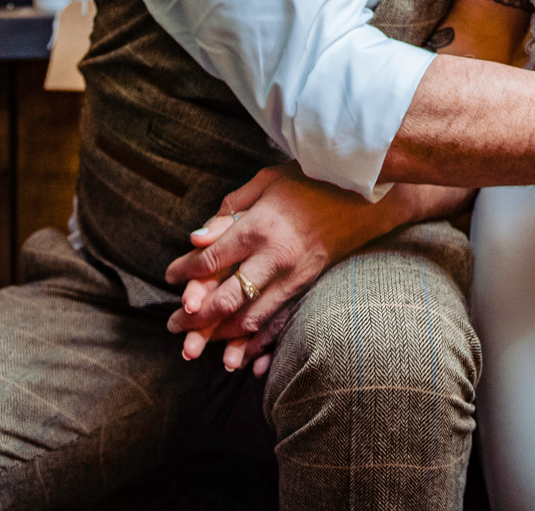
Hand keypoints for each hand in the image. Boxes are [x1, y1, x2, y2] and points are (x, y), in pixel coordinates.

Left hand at [164, 164, 405, 368]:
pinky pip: (278, 321)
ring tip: (197, 346)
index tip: (170, 277)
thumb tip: (196, 238)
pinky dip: (257, 342)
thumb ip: (229, 210)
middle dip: (195, 317)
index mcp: (258, 227)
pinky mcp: (309, 286)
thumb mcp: (266, 182)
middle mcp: (274, 257)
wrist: (364, 195)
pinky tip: (240, 354)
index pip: (211, 259)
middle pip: (226, 297)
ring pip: (251, 317)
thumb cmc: (311, 181)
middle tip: (174, 326)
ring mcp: (294, 276)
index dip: (185, 272)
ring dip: (221, 335)